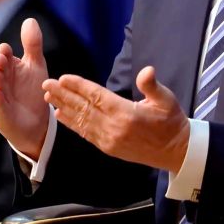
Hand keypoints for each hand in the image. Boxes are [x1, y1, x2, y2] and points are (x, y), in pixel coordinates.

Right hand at [0, 18, 50, 158]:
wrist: (38, 122)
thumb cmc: (34, 91)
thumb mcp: (36, 65)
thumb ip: (32, 44)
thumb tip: (29, 19)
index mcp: (7, 67)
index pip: (1, 56)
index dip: (3, 53)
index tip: (6, 49)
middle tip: (1, 60)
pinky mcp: (0, 115)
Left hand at [43, 66, 189, 171]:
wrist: (176, 151)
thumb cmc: (171, 121)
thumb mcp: (167, 99)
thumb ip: (151, 85)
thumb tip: (146, 71)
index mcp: (126, 113)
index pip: (97, 96)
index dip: (79, 86)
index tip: (64, 78)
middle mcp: (113, 127)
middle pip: (83, 108)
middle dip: (63, 95)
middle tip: (46, 84)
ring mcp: (109, 140)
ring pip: (81, 121)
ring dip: (63, 108)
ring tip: (48, 97)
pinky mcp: (108, 148)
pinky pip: (86, 133)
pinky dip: (72, 124)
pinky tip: (61, 116)